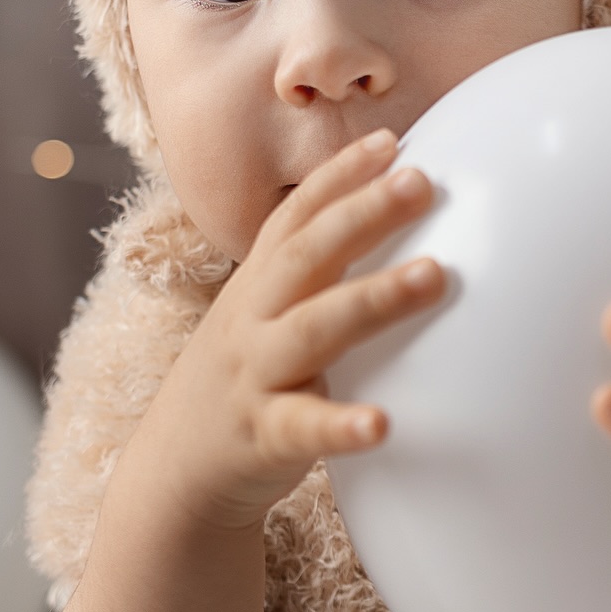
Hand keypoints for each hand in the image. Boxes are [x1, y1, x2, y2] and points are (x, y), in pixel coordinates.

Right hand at [138, 129, 444, 533]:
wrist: (176, 470)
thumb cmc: (247, 376)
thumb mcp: (267, 313)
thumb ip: (317, 271)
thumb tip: (390, 217)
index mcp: (258, 284)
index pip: (296, 216)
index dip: (339, 176)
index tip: (391, 141)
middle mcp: (252, 318)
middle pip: (306, 256)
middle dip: (363, 213)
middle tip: (420, 181)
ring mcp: (254, 375)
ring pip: (313, 329)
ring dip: (374, 298)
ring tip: (434, 275)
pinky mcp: (262, 436)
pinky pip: (303, 428)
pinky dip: (341, 425)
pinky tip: (383, 424)